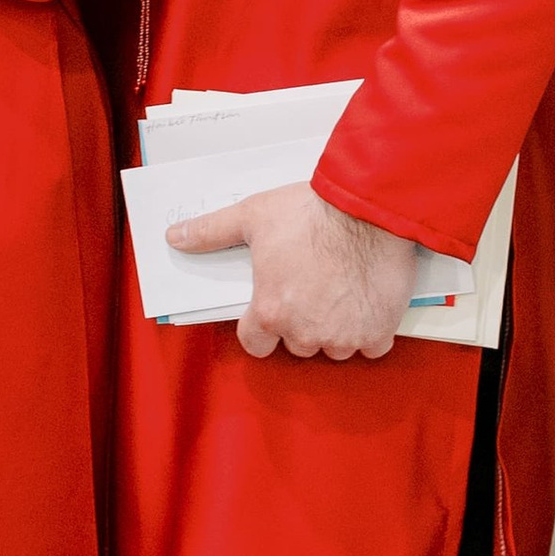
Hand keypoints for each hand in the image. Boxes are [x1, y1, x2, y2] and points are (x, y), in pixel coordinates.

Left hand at [165, 181, 419, 363]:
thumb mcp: (253, 216)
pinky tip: (367, 299)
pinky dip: (371, 328)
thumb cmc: (311, 212)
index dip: (262, 327)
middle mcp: (306, 332)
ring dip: (337, 328)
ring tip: (342, 289)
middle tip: (312, 287)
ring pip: (335, 347)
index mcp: (271, 311)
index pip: (255, 343)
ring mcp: (344, 336)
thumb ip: (212, 232)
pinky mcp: (379, 331)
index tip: (273, 308)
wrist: (369, 208)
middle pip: (297, 344)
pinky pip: (372, 345)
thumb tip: (176, 237)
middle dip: (302, 323)